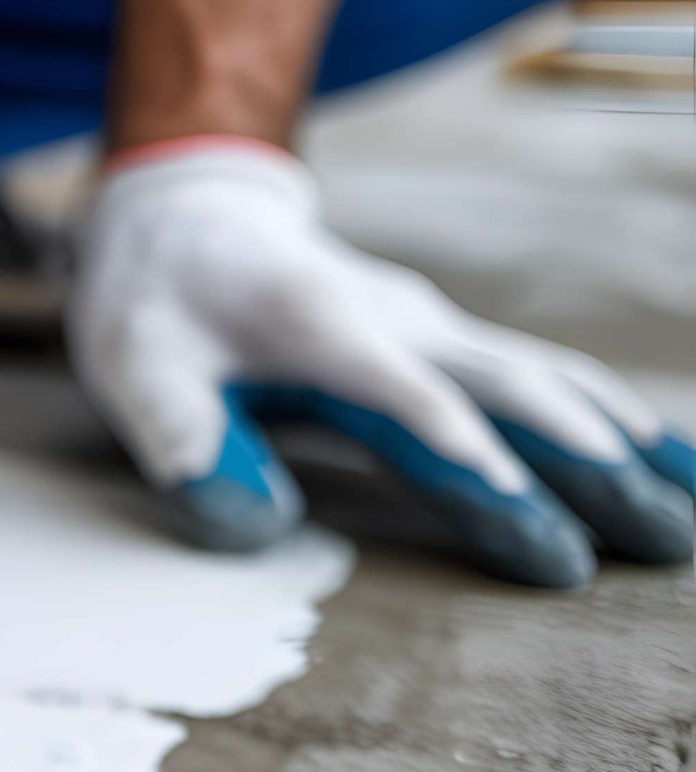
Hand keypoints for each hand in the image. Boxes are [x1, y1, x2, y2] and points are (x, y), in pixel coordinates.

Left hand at [69, 141, 694, 586]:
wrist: (184, 223)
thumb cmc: (152, 308)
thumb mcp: (133, 370)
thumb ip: (184, 441)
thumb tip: (256, 527)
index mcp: (321, 331)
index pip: (408, 401)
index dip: (468, 460)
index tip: (530, 526)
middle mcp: (399, 322)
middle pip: (508, 394)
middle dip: (585, 472)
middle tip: (654, 546)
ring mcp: (432, 328)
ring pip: (548, 384)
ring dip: (622, 449)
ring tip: (687, 520)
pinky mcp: (445, 340)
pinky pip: (546, 379)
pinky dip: (611, 420)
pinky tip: (664, 463)